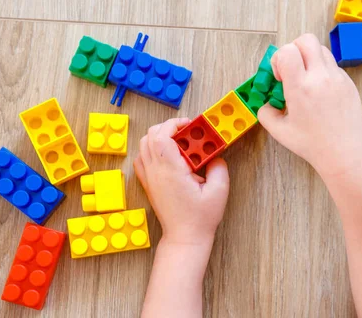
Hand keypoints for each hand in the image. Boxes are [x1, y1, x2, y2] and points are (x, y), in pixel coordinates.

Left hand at [133, 118, 229, 245]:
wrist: (184, 237)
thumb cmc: (200, 218)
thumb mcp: (219, 191)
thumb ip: (219, 167)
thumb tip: (215, 154)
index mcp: (171, 170)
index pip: (162, 135)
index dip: (175, 124)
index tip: (190, 125)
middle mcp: (155, 171)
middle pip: (150, 135)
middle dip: (168, 127)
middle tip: (187, 133)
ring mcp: (149, 177)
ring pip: (144, 144)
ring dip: (160, 137)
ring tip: (179, 143)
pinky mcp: (148, 183)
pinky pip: (142, 158)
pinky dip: (152, 149)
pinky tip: (168, 156)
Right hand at [257, 34, 361, 181]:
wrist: (346, 154)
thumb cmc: (314, 145)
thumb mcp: (280, 132)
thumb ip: (266, 113)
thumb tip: (267, 104)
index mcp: (301, 87)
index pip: (287, 51)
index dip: (279, 59)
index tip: (280, 76)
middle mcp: (320, 77)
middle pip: (306, 40)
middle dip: (294, 49)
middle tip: (291, 69)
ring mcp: (338, 78)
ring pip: (321, 50)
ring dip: (309, 58)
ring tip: (306, 81)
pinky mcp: (349, 83)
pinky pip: (333, 66)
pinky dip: (322, 71)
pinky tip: (320, 93)